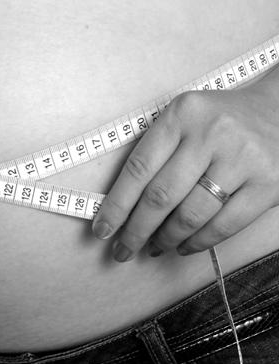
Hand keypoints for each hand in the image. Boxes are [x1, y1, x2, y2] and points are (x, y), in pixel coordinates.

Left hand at [91, 68, 278, 260]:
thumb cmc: (221, 119)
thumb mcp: (185, 117)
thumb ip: (156, 151)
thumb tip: (122, 204)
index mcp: (182, 114)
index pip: (138, 168)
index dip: (116, 205)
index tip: (102, 229)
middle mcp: (211, 134)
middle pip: (161, 196)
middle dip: (136, 230)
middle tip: (123, 249)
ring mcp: (242, 160)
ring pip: (191, 215)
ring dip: (166, 239)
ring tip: (154, 247)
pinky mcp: (268, 184)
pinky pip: (224, 225)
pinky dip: (198, 242)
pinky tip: (184, 246)